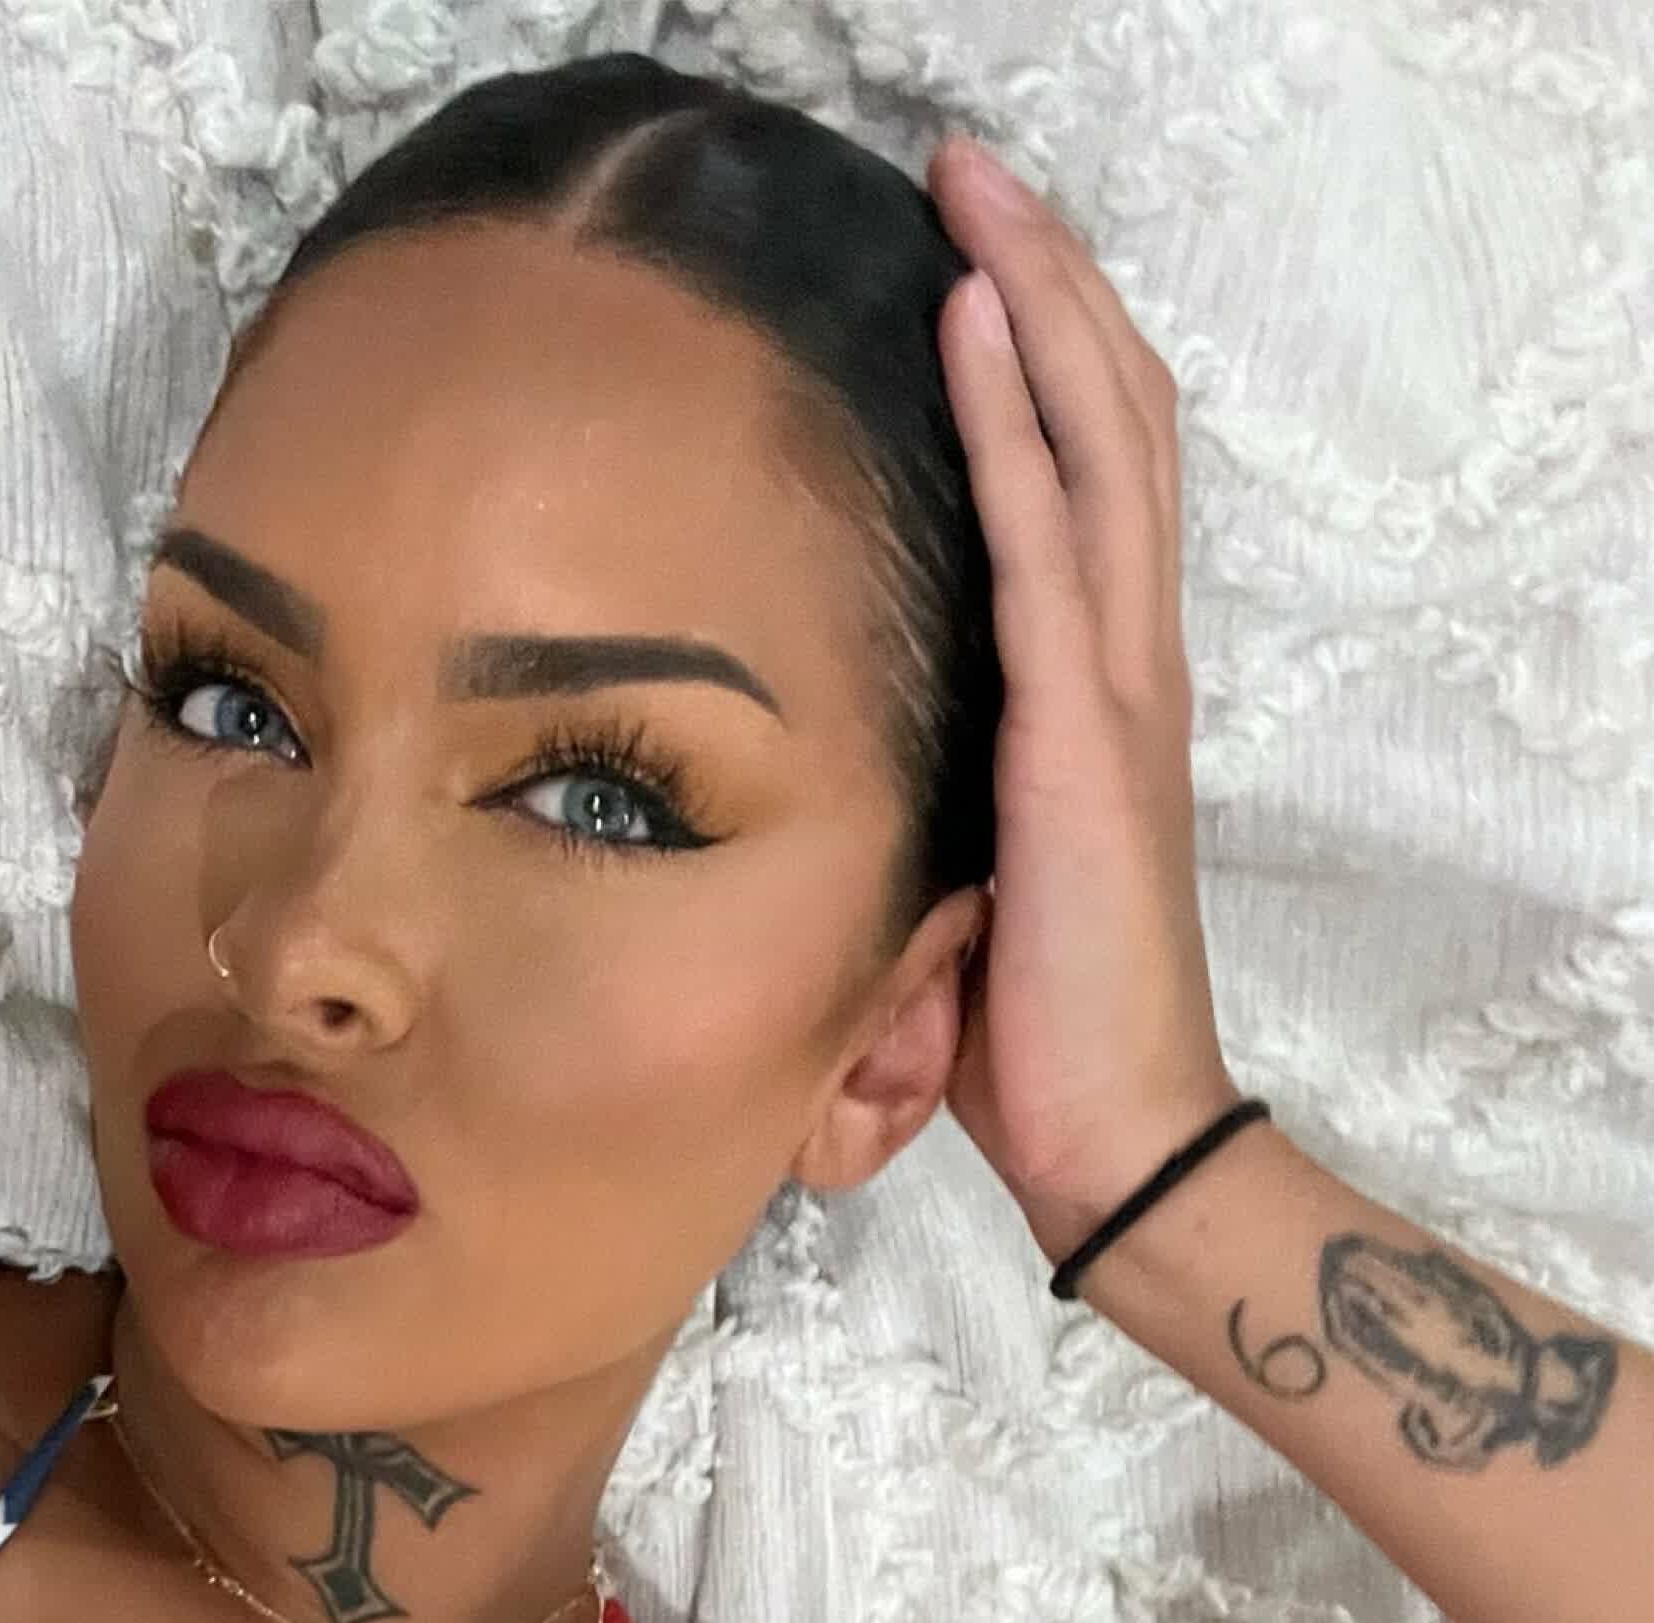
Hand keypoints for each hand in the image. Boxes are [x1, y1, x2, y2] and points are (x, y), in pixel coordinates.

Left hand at [925, 140, 1240, 1271]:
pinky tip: (971, 323)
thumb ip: (915, 807)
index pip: (1089, 478)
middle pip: (1108, 415)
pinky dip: (1015, 420)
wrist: (1115, 1139)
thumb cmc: (1032, 1040)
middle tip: (973, 171)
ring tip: (977, 194)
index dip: (1045, 358)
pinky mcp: (1079, 733)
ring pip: (1096, 438)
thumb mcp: (954, 889)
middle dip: (1044, 280)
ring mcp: (1114, 689)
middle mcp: (1124, 665)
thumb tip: (810, 783)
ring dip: (1035, 301)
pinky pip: (1047, 540)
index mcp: (1097, 697)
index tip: (972, 261)